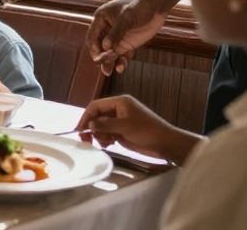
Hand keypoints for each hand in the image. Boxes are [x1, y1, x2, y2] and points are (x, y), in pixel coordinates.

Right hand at [77, 94, 200, 163]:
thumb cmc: (148, 131)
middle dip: (92, 127)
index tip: (80, 130)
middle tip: (88, 140)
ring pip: (101, 126)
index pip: (96, 106)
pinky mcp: (123, 131)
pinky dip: (105, 139)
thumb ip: (105, 125)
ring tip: (105, 143)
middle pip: (97, 116)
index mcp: (120, 102)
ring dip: (99, 135)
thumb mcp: (124, 127)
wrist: (166, 143)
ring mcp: (121, 121)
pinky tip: (109, 144)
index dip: (86, 117)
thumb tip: (89, 126)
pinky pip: (108, 133)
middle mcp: (119, 110)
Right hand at [87, 0, 166, 75]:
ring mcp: (118, 37)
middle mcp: (107, 30)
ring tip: (110, 71)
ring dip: (109, 62)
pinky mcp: (128, 43)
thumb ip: (116, 33)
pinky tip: (121, 67)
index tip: (99, 58)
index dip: (94, 49)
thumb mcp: (127, 18)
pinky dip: (121, 62)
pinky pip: (122, 55)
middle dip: (102, 58)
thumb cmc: (139, 5)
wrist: (156, 5)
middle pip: (100, 47)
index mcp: (101, 19)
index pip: (93, 37)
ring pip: (110, 53)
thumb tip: (105, 47)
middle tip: (105, 68)